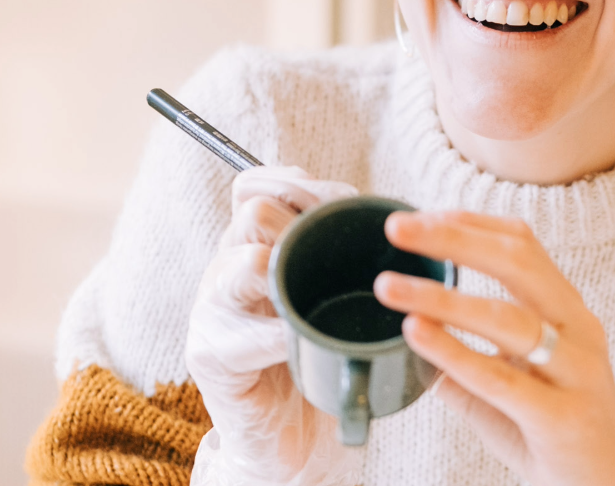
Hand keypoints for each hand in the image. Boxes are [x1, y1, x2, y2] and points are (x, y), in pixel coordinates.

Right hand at [185, 166, 361, 485]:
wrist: (286, 432)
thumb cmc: (316, 352)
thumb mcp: (328, 292)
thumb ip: (347, 252)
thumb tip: (402, 218)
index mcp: (252, 245)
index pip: (253, 186)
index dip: (294, 182)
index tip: (341, 198)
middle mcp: (226, 268)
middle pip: (255, 214)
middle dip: (306, 223)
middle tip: (345, 249)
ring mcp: (213, 311)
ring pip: (245, 265)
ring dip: (291, 272)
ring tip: (319, 293)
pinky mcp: (212, 357)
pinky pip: (245, 335)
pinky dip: (282, 335)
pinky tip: (302, 341)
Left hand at [375, 211, 614, 485]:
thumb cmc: (554, 436)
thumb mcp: (513, 385)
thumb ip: (466, 361)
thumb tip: (411, 340)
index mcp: (569, 312)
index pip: (523, 244)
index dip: (470, 223)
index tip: (418, 217)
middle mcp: (579, 330)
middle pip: (518, 261)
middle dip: (453, 238)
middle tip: (397, 229)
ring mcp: (576, 372)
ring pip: (507, 318)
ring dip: (441, 297)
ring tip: (389, 287)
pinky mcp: (562, 416)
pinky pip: (501, 377)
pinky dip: (454, 351)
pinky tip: (416, 334)